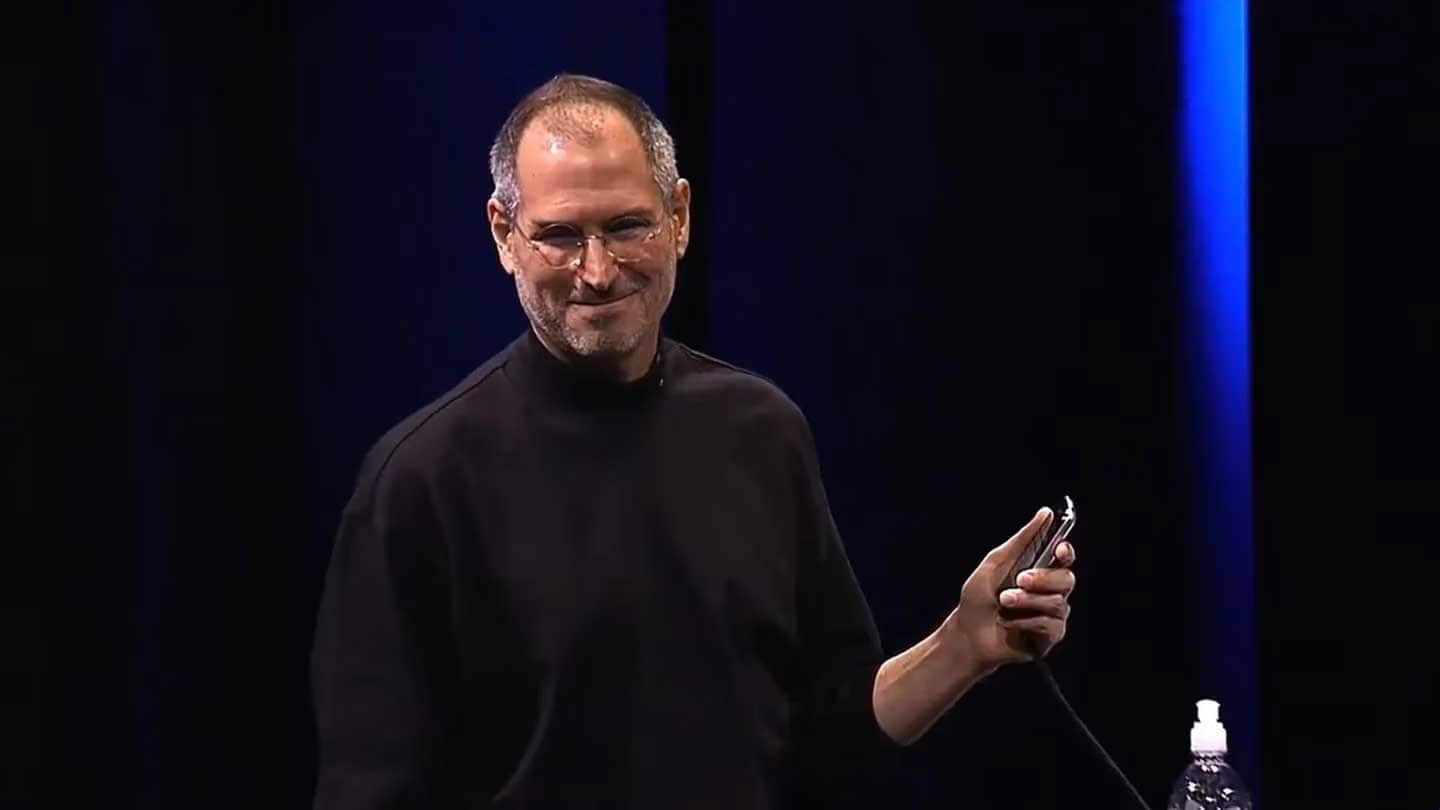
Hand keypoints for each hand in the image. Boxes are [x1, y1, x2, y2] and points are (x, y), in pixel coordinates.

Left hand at [943, 507, 1076, 670]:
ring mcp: (1052, 615)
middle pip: (1067, 579)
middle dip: (1043, 578)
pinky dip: (1027, 621)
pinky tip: (1011, 623)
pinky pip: (1051, 625)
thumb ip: (1022, 540)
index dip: (1066, 552)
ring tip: (1004, 602)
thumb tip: (1045, 513)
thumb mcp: (995, 563)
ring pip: (1058, 603)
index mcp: (1040, 571)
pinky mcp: (1050, 637)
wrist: (967, 633)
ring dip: (1027, 601)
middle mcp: (1051, 592)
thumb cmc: (979, 598)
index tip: (1058, 549)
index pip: (1064, 557)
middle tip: (1019, 579)